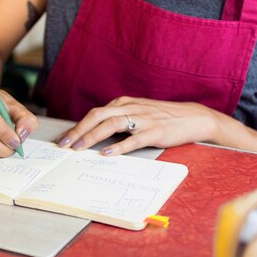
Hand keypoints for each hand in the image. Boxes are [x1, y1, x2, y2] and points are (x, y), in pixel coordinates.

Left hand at [56, 96, 219, 154]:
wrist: (193, 117)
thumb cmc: (162, 117)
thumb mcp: (137, 113)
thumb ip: (118, 119)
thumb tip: (95, 133)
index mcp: (123, 103)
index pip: (94, 114)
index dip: (77, 126)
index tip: (63, 139)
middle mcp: (130, 108)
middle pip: (98, 116)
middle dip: (78, 130)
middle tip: (64, 145)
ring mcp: (143, 119)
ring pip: (111, 125)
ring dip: (92, 136)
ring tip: (79, 148)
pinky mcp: (154, 132)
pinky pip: (133, 139)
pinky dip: (118, 146)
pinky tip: (107, 153)